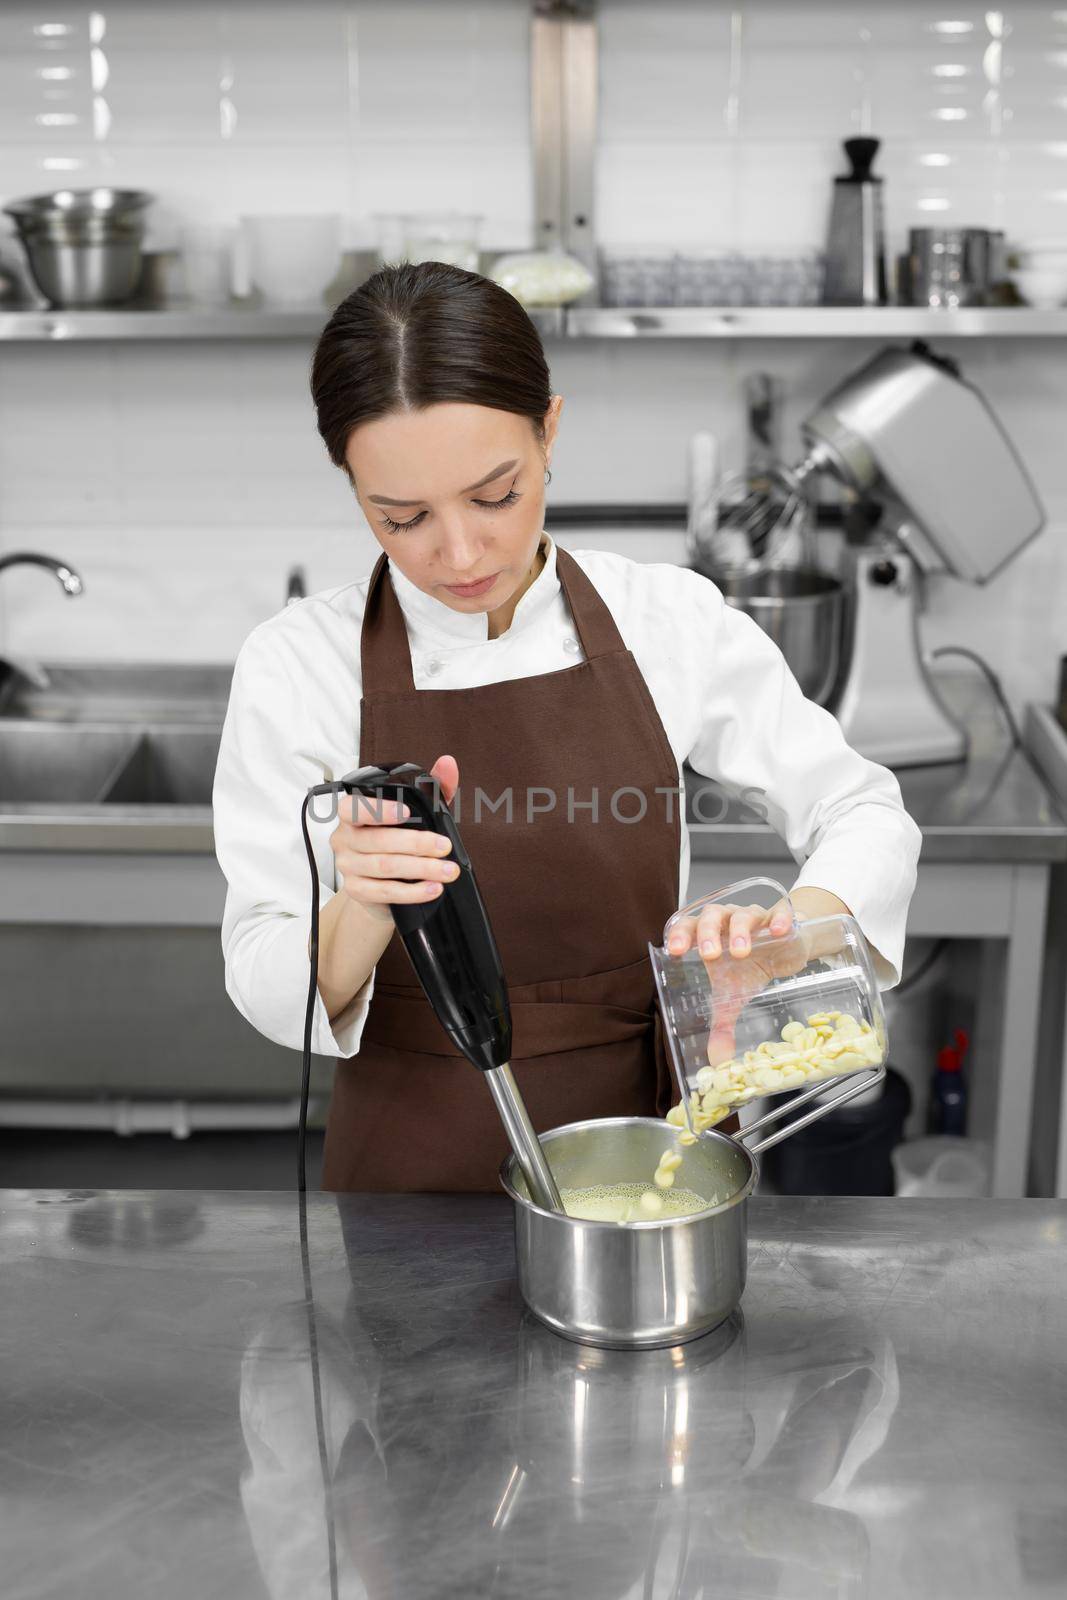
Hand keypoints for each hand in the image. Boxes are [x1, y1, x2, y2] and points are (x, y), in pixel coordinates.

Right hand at [330, 754, 460, 923]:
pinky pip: (384, 892)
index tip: (406, 812)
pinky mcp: (357, 891)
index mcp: (352, 814)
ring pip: (384, 867)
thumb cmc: (396, 841)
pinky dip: (412, 892)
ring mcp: (348, 866)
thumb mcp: (416, 813)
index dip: (379, 810)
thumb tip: (448, 764)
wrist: (379, 885)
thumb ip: (432, 787)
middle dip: (416, 844)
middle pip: (378, 841)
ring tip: (447, 871)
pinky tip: (432, 888)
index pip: (354, 808)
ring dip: (421, 869)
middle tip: (445, 847)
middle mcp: (344, 839)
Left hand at [665, 888, 849, 1065]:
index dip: (680, 935)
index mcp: (709, 935)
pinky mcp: (782, 918)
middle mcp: (728, 920)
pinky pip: (780, 912)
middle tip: (710, 955)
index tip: (674, 951)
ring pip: (743, 914)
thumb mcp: (734, 995)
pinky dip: (778, 919)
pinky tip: (778, 931)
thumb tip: (717, 1060)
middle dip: (709, 933)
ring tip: (741, 951)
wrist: (786, 950)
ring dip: (740, 930)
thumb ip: (723, 1023)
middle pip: (713, 916)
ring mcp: (755, 916)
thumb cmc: (750, 967)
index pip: (688, 926)